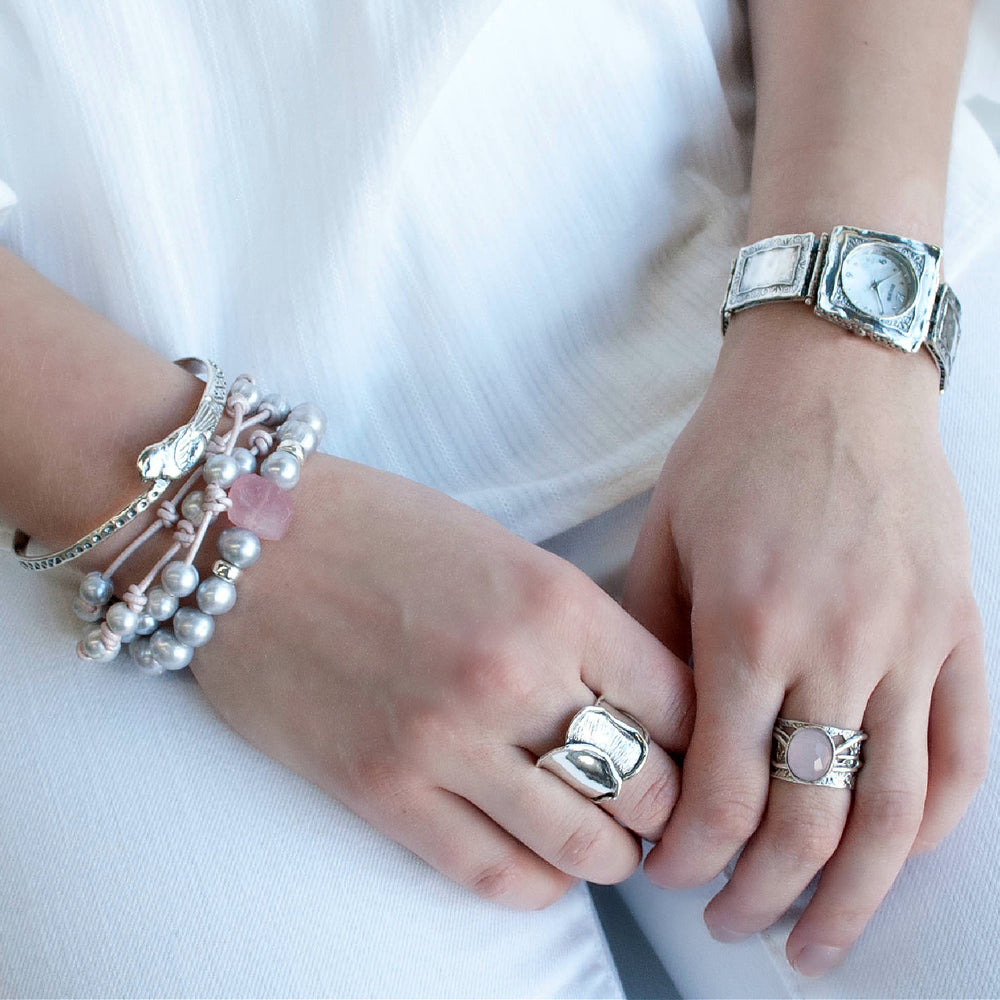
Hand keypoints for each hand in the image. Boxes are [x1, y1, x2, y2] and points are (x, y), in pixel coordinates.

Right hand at [191, 454, 693, 907]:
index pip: (683, 704)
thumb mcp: (503, 551)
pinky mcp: (382, 790)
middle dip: (670, 807)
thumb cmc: (380, 529)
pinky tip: (545, 865)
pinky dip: (540, 883)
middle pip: (651, 785)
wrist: (246, 539)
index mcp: (556, 602)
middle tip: (661, 806)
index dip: (705, 738)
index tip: (696, 752)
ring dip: (614, 855)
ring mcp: (446, 740)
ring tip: (610, 841)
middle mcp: (514, 676)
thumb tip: (640, 704)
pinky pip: (495, 874)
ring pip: (587, 846)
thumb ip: (575, 628)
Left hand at [624, 309, 987, 974]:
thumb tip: (649, 738)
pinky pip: (962, 754)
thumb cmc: (734, 452)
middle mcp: (838, 645)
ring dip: (853, 896)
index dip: (691, 851)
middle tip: (727, 924)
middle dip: (760, 893)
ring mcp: (912, 642)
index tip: (668, 874)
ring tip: (816, 945)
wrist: (831, 376)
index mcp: (749, 622)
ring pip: (891, 810)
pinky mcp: (960, 630)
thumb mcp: (666, 539)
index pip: (723, 785)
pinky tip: (893, 859)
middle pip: (807, 818)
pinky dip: (931, 824)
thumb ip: (656, 644)